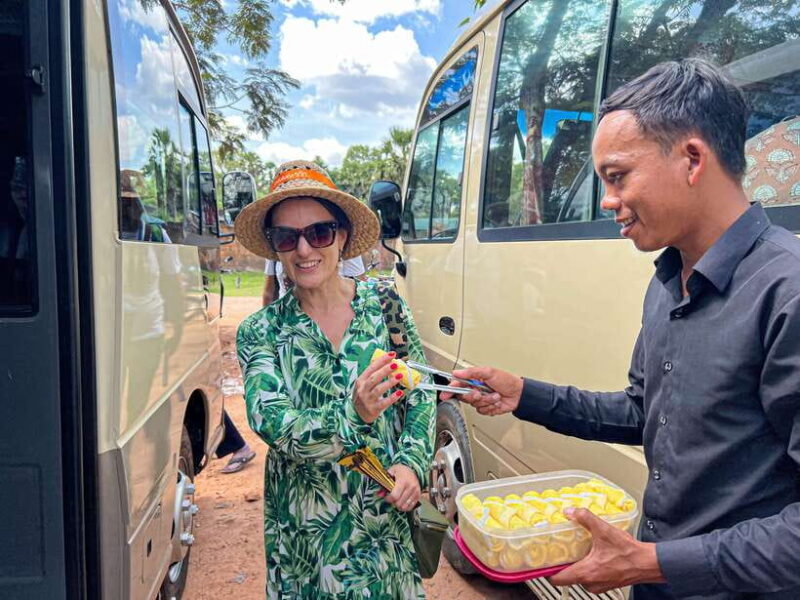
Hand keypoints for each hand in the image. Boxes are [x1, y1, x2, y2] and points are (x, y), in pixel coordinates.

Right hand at [352, 351, 404, 423]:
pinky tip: (400, 393)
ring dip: (390, 382)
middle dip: (385, 370)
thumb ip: (373, 375)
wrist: (357, 414)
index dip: (382, 360)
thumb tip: (389, 362)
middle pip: (374, 378)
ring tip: (400, 376)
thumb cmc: (364, 395)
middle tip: (396, 364)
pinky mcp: (373, 409)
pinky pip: (384, 403)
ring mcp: (367, 399)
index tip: (392, 354)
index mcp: (361, 380)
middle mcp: (363, 389)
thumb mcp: (364, 384)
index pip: (371, 368)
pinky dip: (392, 398)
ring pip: (378, 389)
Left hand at [384, 464, 420, 511]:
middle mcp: (411, 487)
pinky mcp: (418, 496)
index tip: (386, 496)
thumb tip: (380, 494)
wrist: (412, 470)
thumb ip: (384, 483)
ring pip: (404, 507)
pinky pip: (410, 507)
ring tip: (397, 499)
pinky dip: (405, 507)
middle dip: (393, 502)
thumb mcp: (391, 472)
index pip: (394, 496)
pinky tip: (402, 502)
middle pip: (399, 503)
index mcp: (403, 481)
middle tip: (392, 498)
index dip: (388, 499)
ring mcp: (415, 492)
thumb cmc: (401, 471)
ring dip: (398, 505)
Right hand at [438, 366, 522, 415]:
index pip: (458, 384)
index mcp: (474, 379)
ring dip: (486, 401)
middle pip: (464, 396)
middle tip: (480, 392)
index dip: (450, 389)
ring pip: (474, 405)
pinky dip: (490, 407)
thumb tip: (457, 372)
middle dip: (473, 396)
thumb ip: (472, 372)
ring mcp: (481, 399)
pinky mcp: (486, 408)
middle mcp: (475, 389)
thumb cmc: (506, 381)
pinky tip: (496, 402)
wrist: (519, 394)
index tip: (446, 393)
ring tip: (494, 395)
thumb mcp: (489, 372)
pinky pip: (482, 411)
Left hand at [549, 508, 664, 593]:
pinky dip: (588, 568)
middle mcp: (590, 583)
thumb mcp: (604, 530)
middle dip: (563, 564)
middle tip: (560, 550)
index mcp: (586, 573)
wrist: (648, 563)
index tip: (542, 562)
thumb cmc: (629, 552)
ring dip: (577, 565)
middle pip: (567, 577)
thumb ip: (584, 518)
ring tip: (577, 551)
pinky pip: (590, 578)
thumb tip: (570, 511)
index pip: (557, 579)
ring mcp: (599, 586)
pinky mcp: (606, 584)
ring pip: (579, 577)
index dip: (547, 571)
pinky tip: (592, 555)